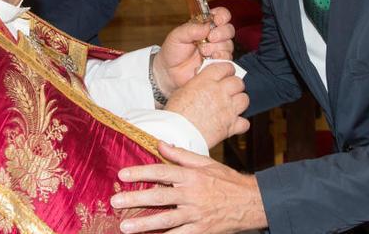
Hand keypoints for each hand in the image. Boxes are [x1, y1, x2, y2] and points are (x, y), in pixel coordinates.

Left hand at [111, 142, 266, 232]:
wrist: (252, 203)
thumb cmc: (227, 181)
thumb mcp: (206, 163)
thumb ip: (180, 155)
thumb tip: (159, 143)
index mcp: (192, 176)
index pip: (162, 172)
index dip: (141, 172)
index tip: (122, 174)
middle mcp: (192, 196)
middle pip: (159, 198)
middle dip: (135, 199)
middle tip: (116, 201)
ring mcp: (196, 215)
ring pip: (166, 221)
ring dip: (144, 224)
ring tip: (124, 227)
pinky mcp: (200, 231)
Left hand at [153, 7, 234, 95]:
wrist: (170, 72)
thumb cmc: (173, 52)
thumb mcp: (177, 36)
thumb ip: (190, 29)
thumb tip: (206, 27)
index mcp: (205, 26)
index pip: (221, 15)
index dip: (222, 16)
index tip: (217, 20)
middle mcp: (214, 37)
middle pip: (229, 30)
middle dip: (221, 33)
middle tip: (210, 38)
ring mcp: (217, 51)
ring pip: (228, 45)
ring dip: (216, 47)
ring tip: (203, 52)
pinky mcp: (218, 64)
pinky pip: (227, 60)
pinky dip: (219, 58)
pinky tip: (208, 60)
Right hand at [164, 63, 248, 147]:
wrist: (176, 134)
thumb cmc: (175, 114)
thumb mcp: (183, 90)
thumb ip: (198, 83)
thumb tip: (204, 80)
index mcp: (206, 80)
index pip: (226, 67)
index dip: (227, 70)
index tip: (226, 74)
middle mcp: (219, 92)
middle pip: (238, 82)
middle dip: (235, 86)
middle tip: (229, 90)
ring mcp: (227, 109)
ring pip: (245, 99)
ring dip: (239, 102)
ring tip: (232, 105)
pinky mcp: (230, 126)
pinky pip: (244, 123)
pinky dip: (240, 124)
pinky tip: (233, 123)